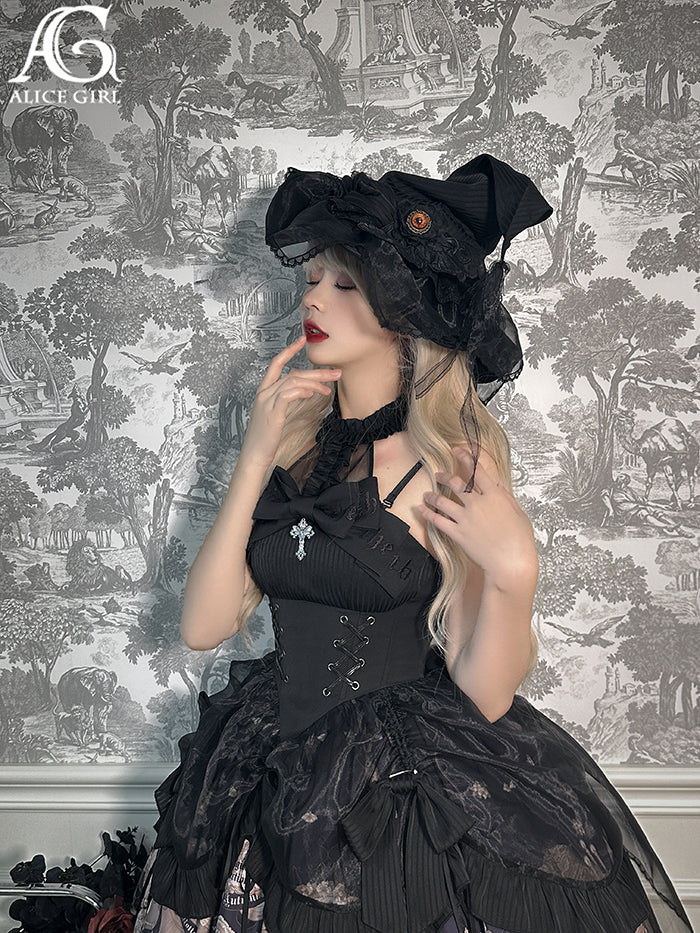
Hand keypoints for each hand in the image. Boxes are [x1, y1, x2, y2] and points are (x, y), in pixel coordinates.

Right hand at [239, 335, 340, 469]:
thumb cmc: (266, 438)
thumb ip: (286, 400)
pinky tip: (312, 393)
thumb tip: (304, 391)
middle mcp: (264, 393)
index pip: (276, 363)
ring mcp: (267, 402)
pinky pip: (288, 395)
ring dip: (314, 383)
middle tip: (335, 371)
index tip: (302, 340)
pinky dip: (302, 391)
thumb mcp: (276, 414)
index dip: (289, 350)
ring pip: (293, 382)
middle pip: (292, 373)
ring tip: (329, 388)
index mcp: (264, 391)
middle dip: (316, 371)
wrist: (254, 455)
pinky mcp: (273, 413)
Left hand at [418, 447, 538, 590]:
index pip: (477, 471)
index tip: (458, 450)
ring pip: (443, 501)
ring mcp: (466, 519)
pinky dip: (427, 514)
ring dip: (432, 495)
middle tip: (438, 474)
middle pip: (456, 483)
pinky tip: (421, 509)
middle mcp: (478, 504)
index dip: (466, 458)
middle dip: (444, 476)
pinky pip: (438, 521)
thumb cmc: (520, 541)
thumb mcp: (519, 513)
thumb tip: (497, 486)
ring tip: (427, 494)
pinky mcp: (458, 534)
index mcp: (495, 496)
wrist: (511, 563)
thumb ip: (506, 497)